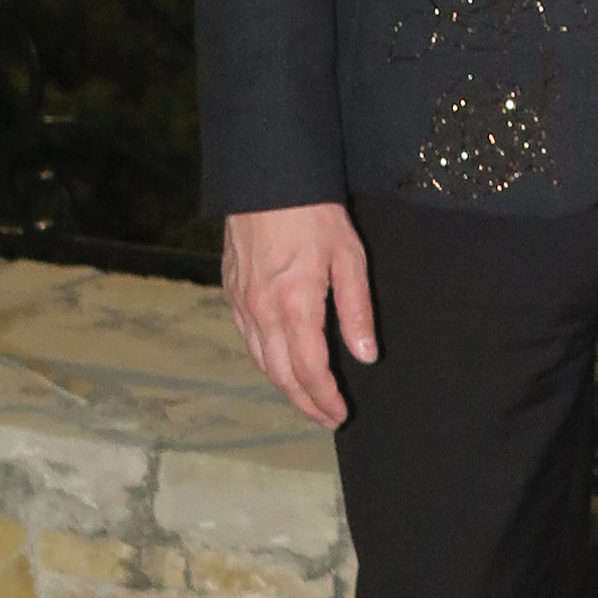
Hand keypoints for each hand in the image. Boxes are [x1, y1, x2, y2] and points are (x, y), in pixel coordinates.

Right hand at [221, 203, 376, 426]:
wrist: (267, 178)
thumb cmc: (313, 213)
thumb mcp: (349, 258)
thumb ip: (356, 310)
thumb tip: (365, 355)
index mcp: (295, 306)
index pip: (310, 371)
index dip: (325, 400)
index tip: (340, 415)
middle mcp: (262, 311)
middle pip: (281, 375)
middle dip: (305, 403)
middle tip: (326, 418)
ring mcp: (242, 302)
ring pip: (260, 360)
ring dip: (284, 386)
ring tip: (306, 399)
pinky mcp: (232, 290)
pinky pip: (247, 338)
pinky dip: (265, 360)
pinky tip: (279, 363)